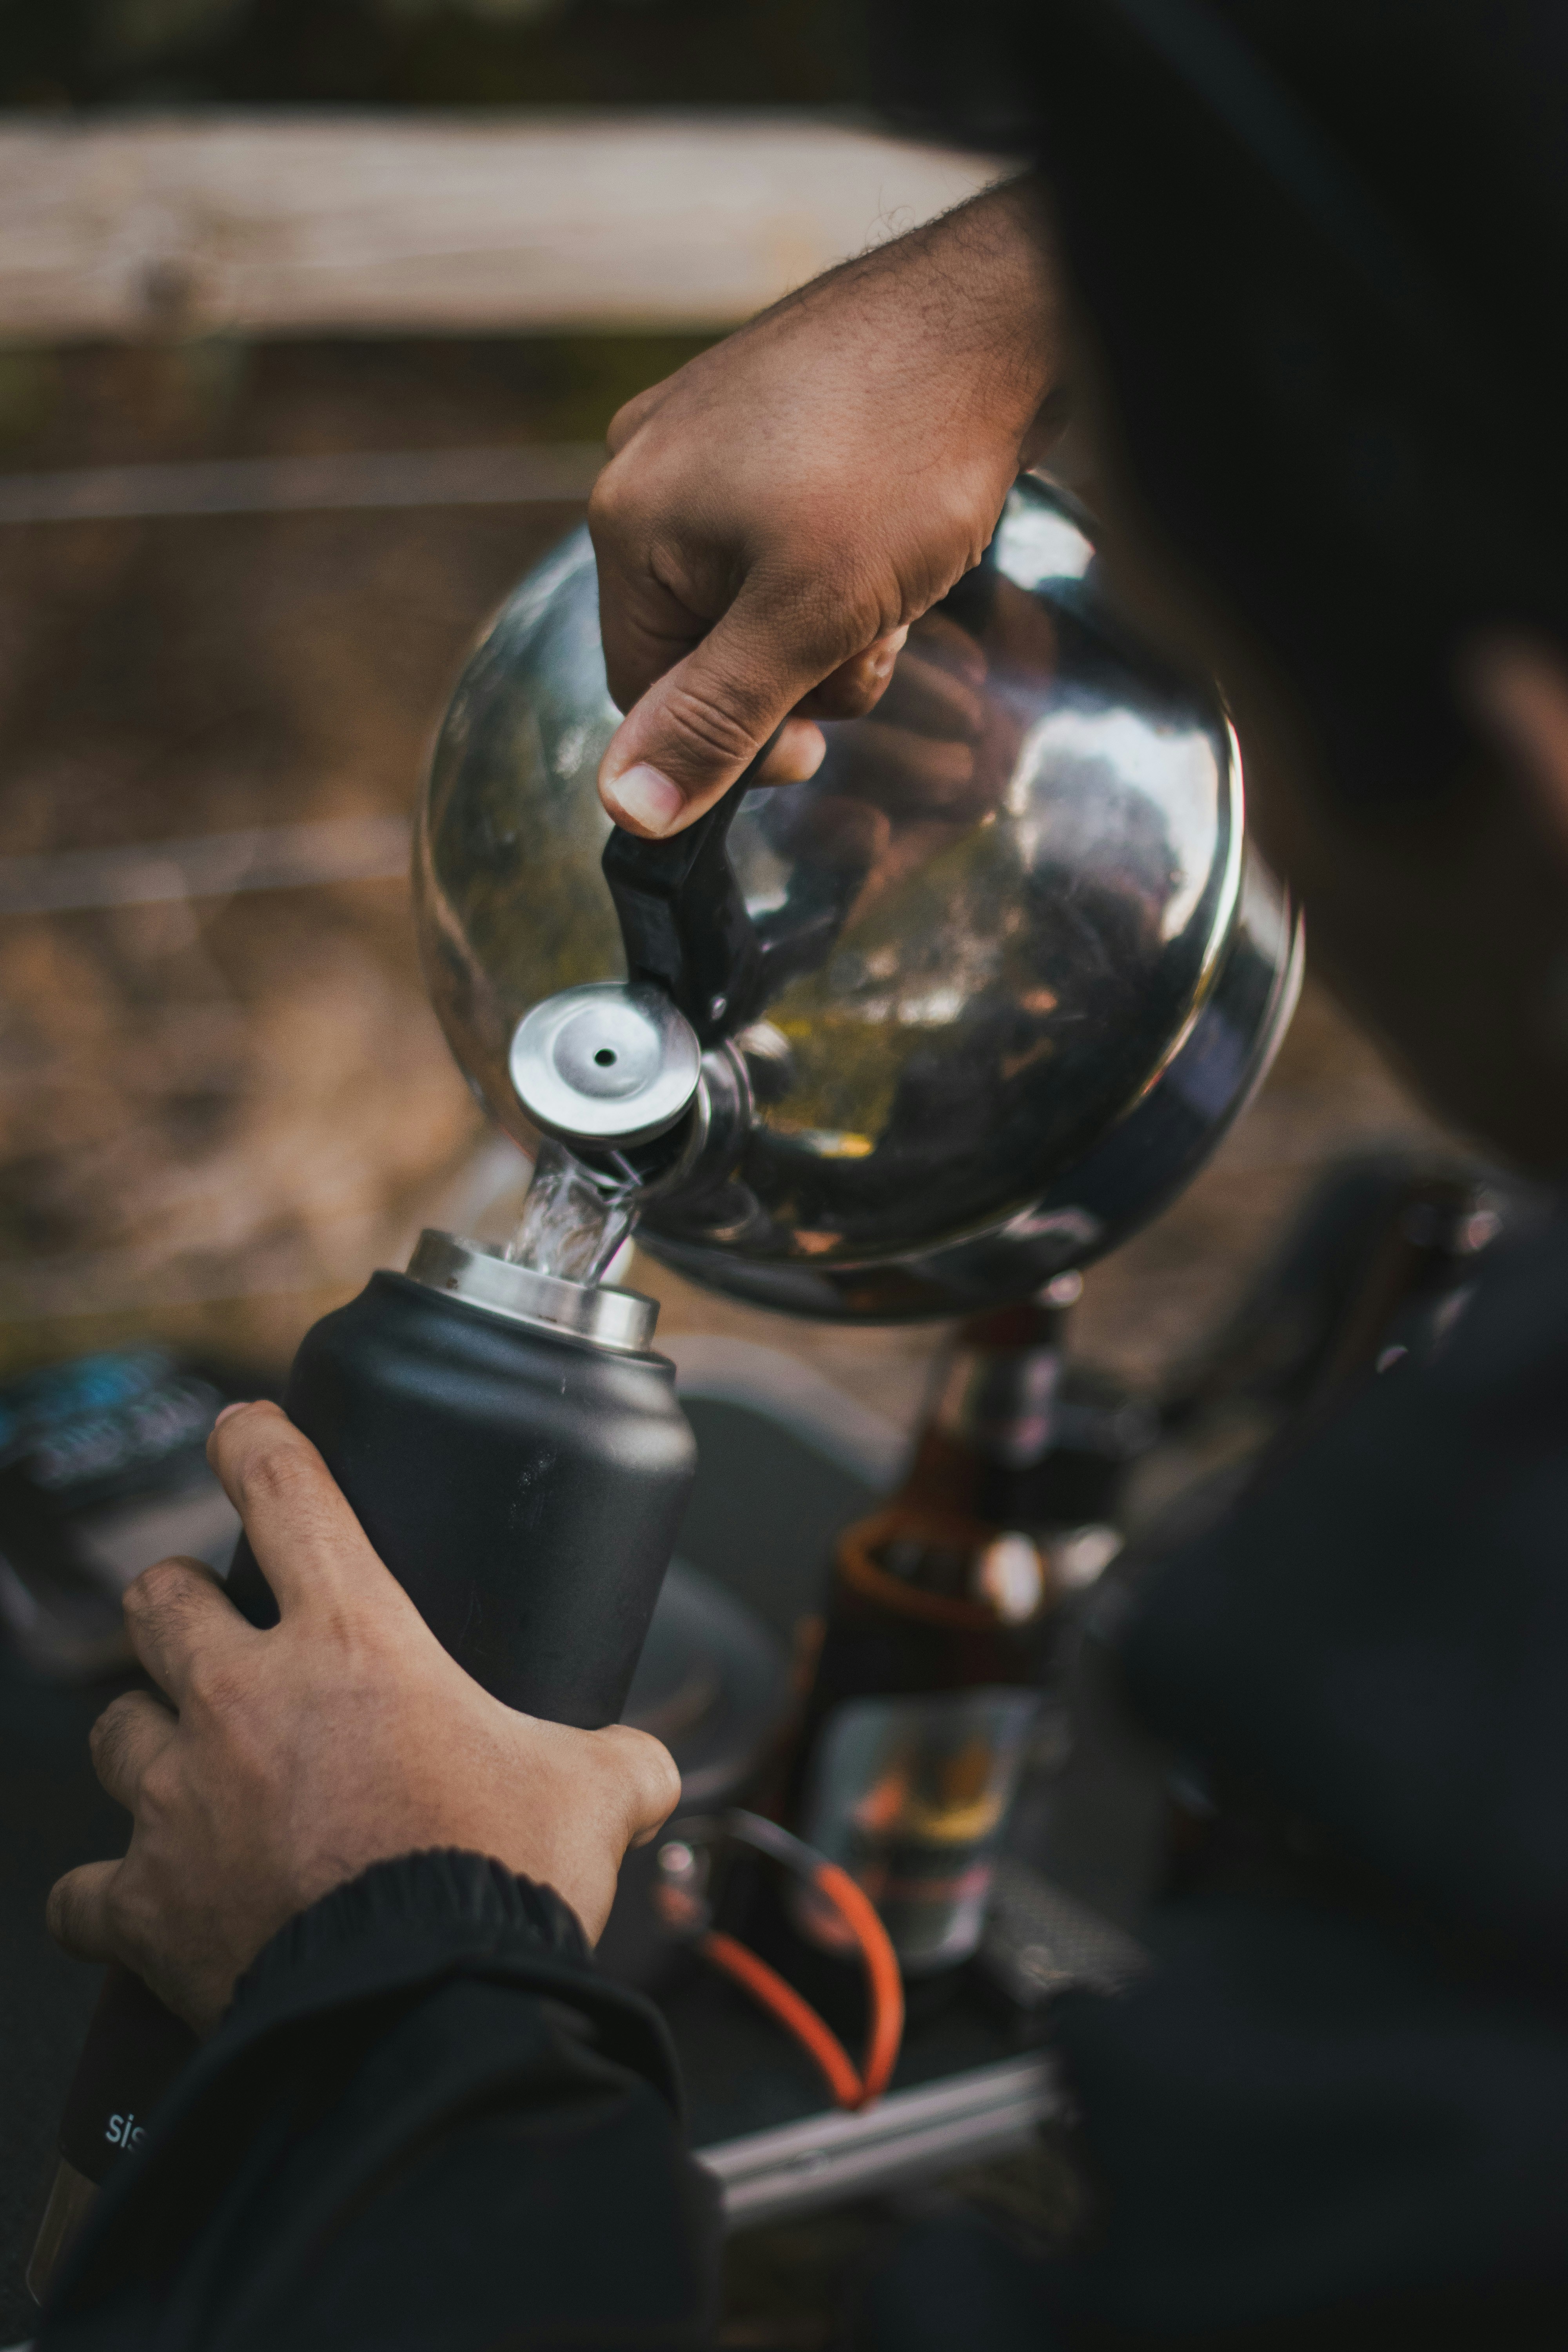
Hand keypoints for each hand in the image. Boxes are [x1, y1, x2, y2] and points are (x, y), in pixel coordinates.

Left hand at [46, 1403, 679, 2033]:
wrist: (426, 2009)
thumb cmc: (501, 1883)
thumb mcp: (592, 1796)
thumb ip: (618, 1765)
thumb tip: (650, 1773)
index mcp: (353, 1644)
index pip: (286, 1495)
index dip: (254, 1444)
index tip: (238, 1430)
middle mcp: (246, 1702)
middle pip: (159, 1601)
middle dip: (172, 1599)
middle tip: (197, 1619)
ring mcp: (183, 1801)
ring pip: (113, 1728)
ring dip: (142, 1736)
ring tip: (172, 1759)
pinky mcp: (145, 1904)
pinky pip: (80, 1892)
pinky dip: (101, 1897)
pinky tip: (123, 1904)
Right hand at [590, 177, 1063, 837]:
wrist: (1001, 312)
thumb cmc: (904, 458)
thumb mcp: (807, 617)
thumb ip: (716, 718)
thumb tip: (625, 811)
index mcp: (630, 520)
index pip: (648, 688)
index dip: (732, 740)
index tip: (817, 748)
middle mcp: (650, 467)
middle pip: (707, 643)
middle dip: (799, 663)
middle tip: (876, 621)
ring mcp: (713, 430)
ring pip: (762, 595)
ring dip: (837, 617)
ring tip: (901, 567)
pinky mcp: (779, 412)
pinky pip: (796, 534)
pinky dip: (852, 559)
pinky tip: (906, 528)